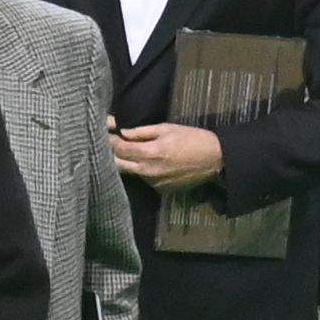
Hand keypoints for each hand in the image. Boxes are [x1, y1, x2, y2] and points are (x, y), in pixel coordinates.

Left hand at [113, 120, 227, 189]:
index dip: (109, 140)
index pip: (120, 148)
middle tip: (109, 143)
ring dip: (127, 162)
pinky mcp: (160, 190)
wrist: (214, 159)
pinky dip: (142, 170)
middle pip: (118, 164)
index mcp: (150, 153)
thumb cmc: (192, 138)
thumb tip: (123, 132)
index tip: (105, 133)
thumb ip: (142, 132)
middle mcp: (148, 171)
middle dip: (112, 153)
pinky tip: (149, 162)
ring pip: (131, 172)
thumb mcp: (167, 128)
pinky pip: (144, 179)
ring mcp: (154, 183)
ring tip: (129, 151)